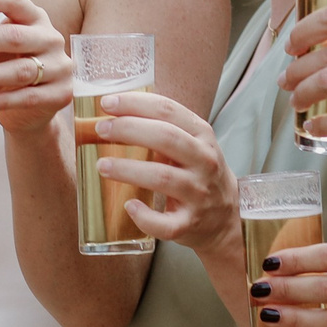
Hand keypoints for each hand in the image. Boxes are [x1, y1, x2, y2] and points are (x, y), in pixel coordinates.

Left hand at [0, 0, 72, 138]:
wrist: (33, 108)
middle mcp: (48, 38)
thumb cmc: (1, 66)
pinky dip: (0, 100)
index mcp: (31, 17)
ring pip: (19, 70)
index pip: (13, 0)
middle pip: (12, 37)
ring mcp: (58, 67)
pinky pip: (28, 97)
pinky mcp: (59, 95)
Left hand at [85, 90, 237, 257]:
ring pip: (162, 178)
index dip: (135, 104)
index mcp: (202, 135)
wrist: (225, 217)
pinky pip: (165, 224)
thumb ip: (162, 128)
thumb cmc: (198, 173)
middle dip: (128, 130)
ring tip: (102, 165)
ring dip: (128, 170)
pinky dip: (144, 217)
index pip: (168, 111)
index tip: (107, 103)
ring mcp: (199, 194)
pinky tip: (129, 206)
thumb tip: (112, 113)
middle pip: (166, 138)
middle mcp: (204, 162)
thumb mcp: (192, 144)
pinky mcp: (190, 224)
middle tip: (100, 129)